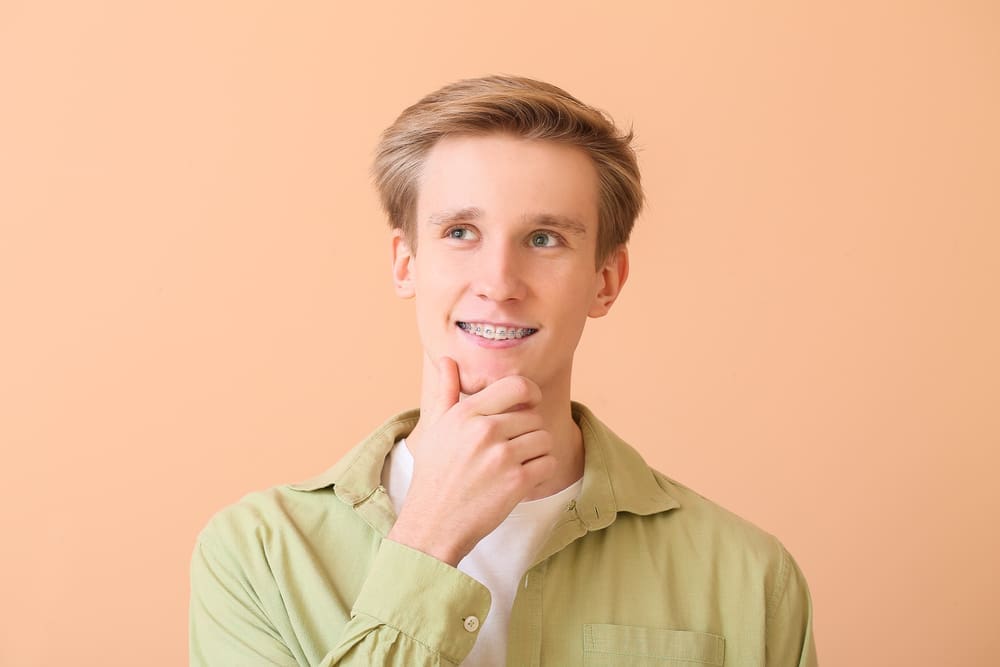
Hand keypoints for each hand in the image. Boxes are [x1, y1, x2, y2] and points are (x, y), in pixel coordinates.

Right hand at [386, 357, 556, 565]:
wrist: (434, 524)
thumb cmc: (435, 474)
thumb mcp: (435, 429)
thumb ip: (446, 391)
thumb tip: (447, 360)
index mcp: (466, 414)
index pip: (517, 386)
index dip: (531, 393)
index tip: (530, 404)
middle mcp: (485, 431)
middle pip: (533, 416)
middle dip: (527, 432)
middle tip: (510, 450)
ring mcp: (502, 457)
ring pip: (544, 440)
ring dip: (536, 453)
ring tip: (514, 465)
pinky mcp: (517, 483)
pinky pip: (549, 464)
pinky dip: (541, 472)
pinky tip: (521, 479)